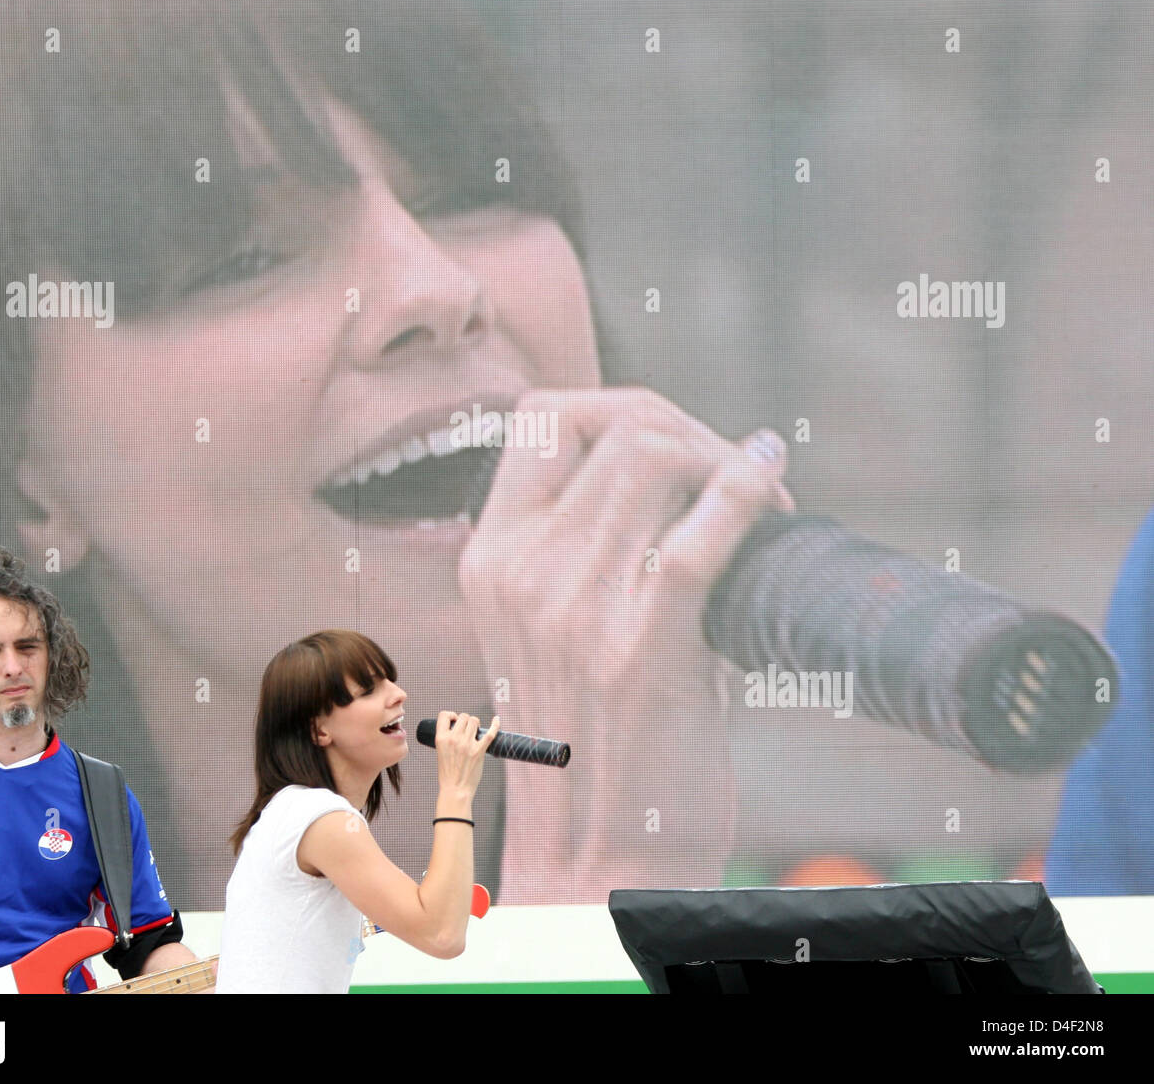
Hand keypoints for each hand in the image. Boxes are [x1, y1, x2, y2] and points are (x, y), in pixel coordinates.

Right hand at [433, 709, 500, 799]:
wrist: (455, 790)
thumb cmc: (448, 773)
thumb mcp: (441, 752)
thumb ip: (447, 739)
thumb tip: (458, 728)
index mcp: (441, 739)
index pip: (444, 715)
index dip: (451, 715)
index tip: (454, 720)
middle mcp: (454, 739)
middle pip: (463, 717)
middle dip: (466, 721)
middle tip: (467, 730)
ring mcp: (467, 744)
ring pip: (474, 721)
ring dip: (475, 724)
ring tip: (475, 731)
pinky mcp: (479, 751)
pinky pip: (490, 733)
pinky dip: (495, 725)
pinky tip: (497, 719)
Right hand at [457, 388, 793, 901]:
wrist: (599, 855)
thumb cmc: (593, 739)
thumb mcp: (551, 627)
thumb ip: (585, 544)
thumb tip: (680, 465)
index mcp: (489, 559)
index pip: (542, 417)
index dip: (616, 407)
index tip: (669, 442)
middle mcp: (520, 569)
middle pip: (618, 425)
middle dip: (692, 429)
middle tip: (734, 471)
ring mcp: (574, 604)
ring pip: (657, 455)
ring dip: (723, 460)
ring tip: (760, 498)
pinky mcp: (642, 644)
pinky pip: (704, 529)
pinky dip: (748, 487)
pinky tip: (773, 477)